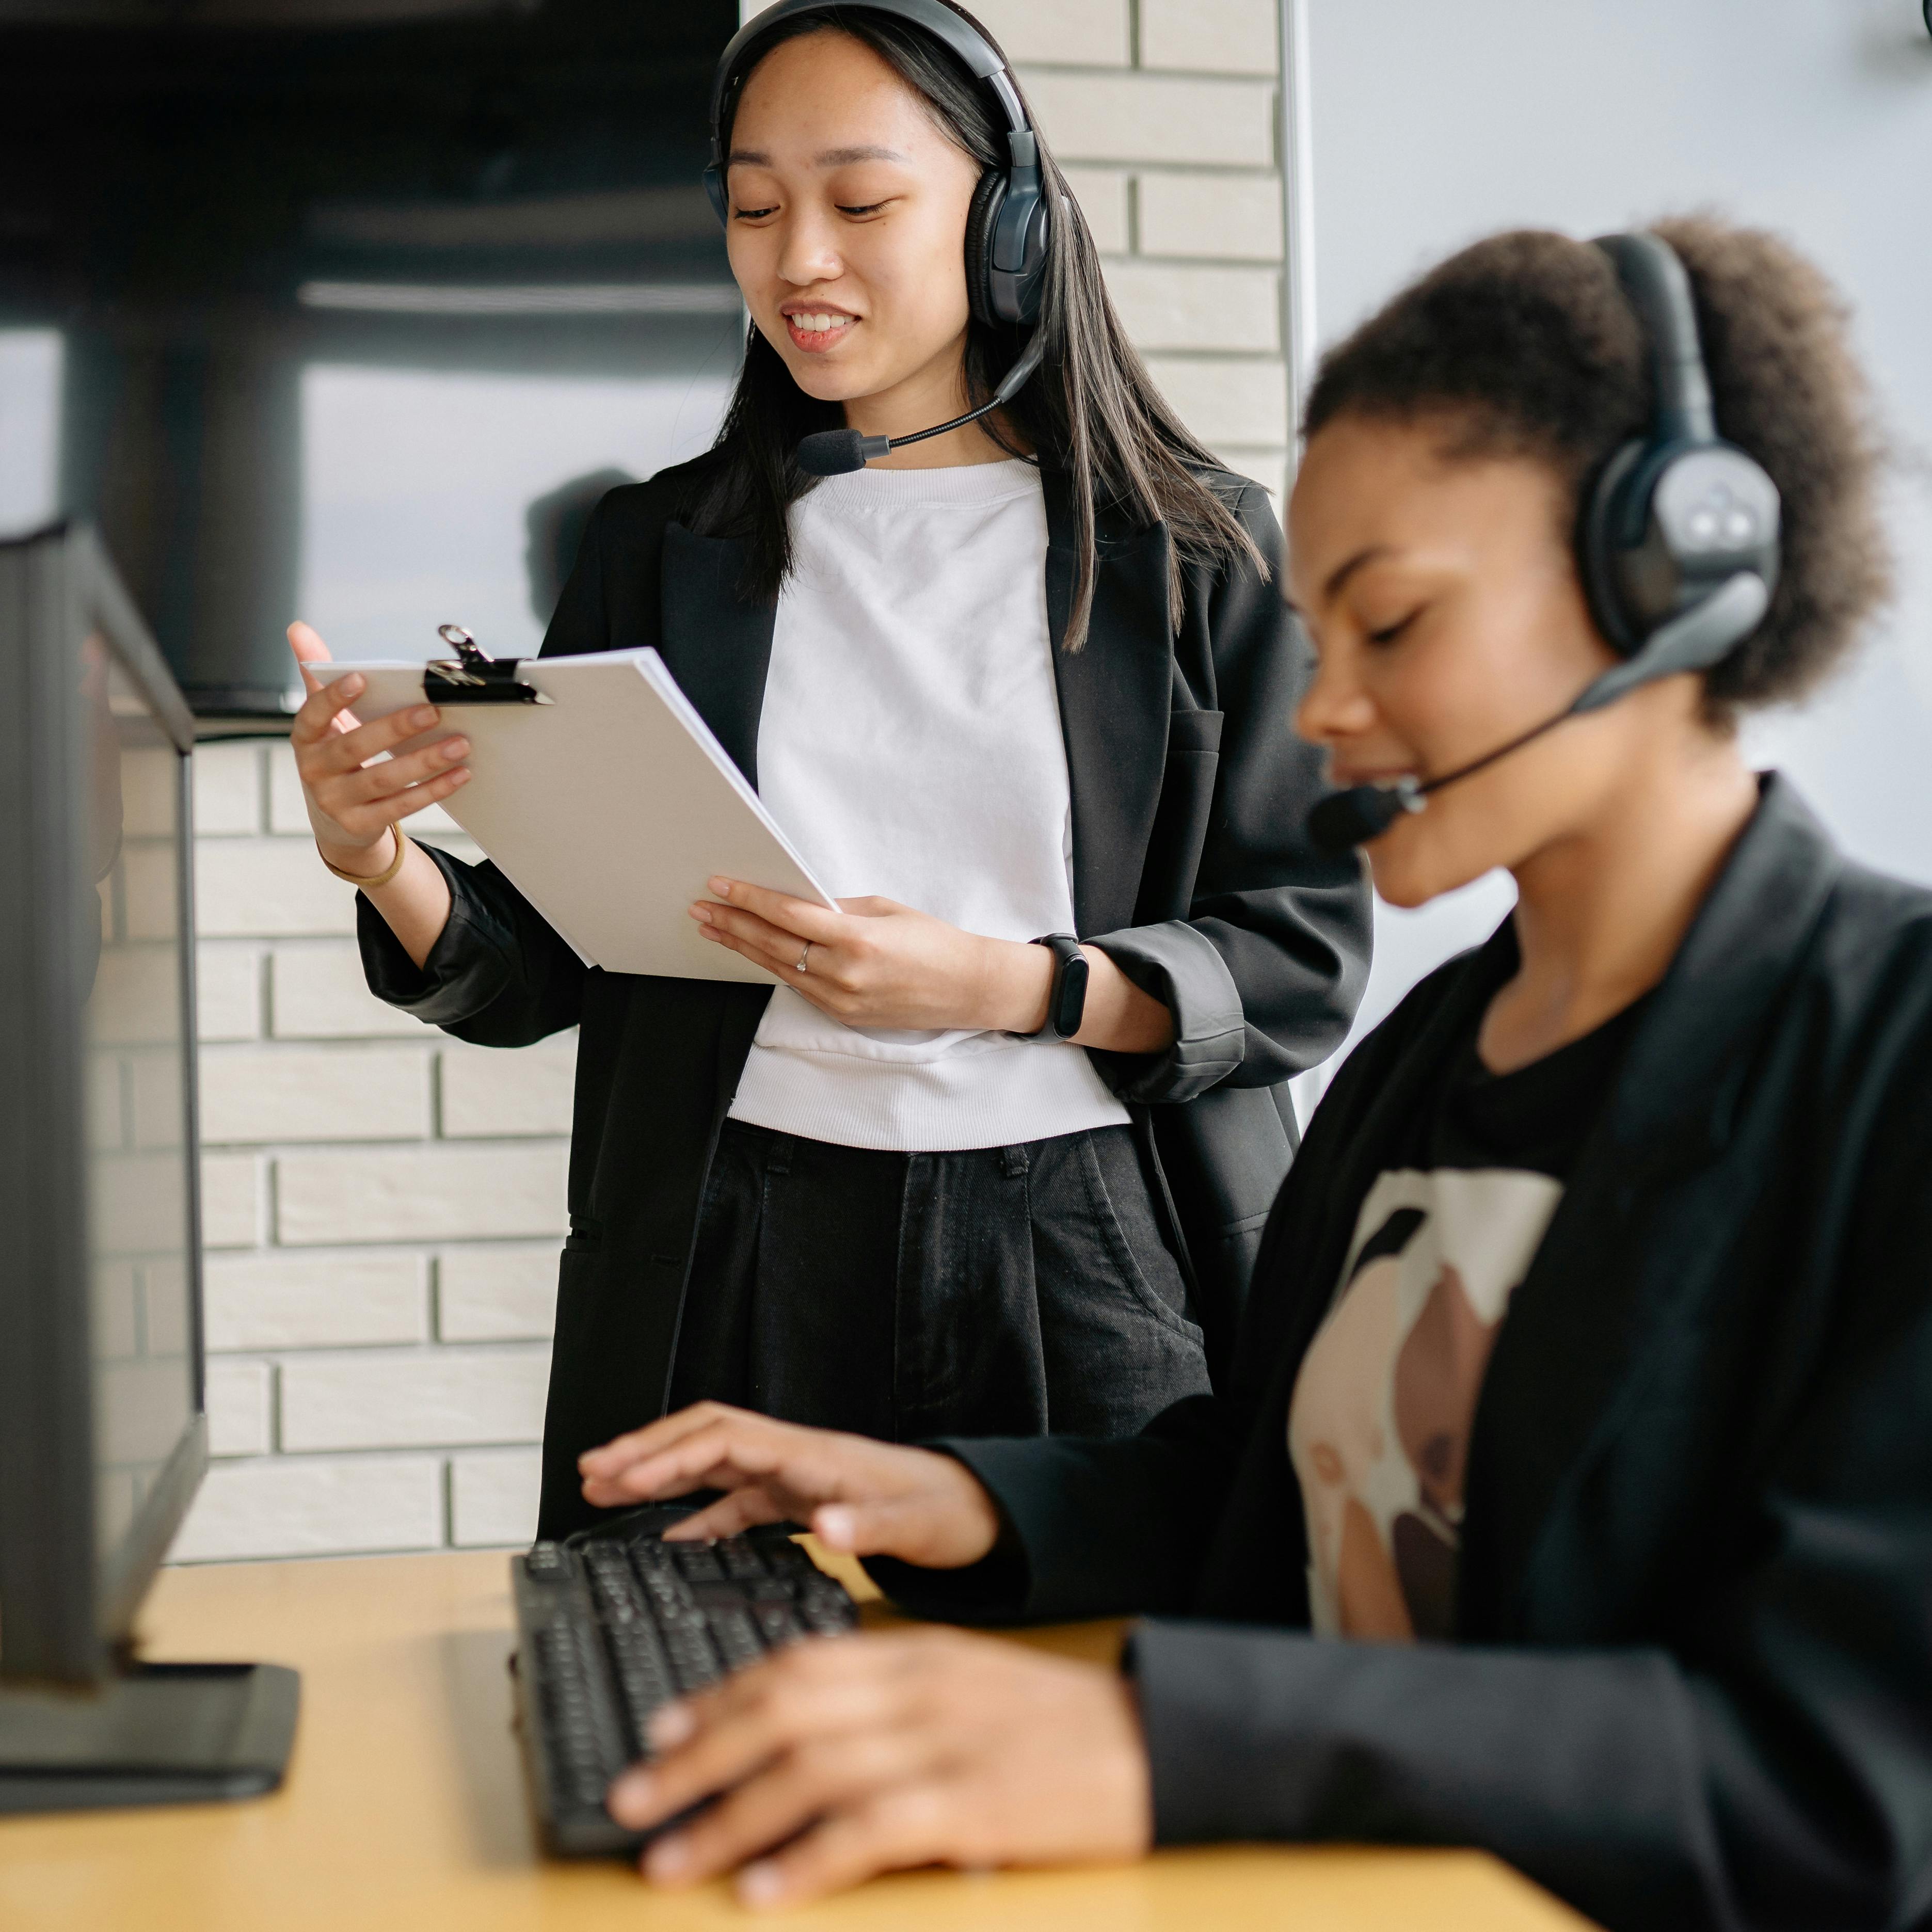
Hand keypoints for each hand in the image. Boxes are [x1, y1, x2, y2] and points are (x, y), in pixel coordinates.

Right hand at [287, 621, 472, 876]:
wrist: (335, 818)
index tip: (360, 678)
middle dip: (395, 729)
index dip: (334, 698)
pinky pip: (401, 806)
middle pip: (355, 748)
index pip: (313, 715)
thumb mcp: (325, 719)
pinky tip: (459, 774)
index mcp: (306, 738)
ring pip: (383, 780)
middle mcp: (314, 771)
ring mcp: (335, 801)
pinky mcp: (360, 824)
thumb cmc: (336, 756)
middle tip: (433, 712)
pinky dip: (433, 790)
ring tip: (459, 744)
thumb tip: (299, 629)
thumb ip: (318, 675)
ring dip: (424, 761)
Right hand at [577, 1402, 1001, 1568]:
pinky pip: (735, 1502)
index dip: (673, 1454)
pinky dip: (697, 1517)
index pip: (727, 1439)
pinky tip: (668, 1540)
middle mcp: (798, 1457)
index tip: (626, 1476)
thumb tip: (825, 1529)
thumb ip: (868, 1528)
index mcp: (815, 1456)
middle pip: (706, 1437)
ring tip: (604, 1489)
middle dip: (646, 1449)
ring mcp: (796, 1477)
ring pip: (712, 1464)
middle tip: (590, 1470)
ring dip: (659, 1474)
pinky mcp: (802, 1501)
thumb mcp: (915, 1525)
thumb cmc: (952, 1513)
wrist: (985, 1513)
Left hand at [608, 1630, 1151, 1907]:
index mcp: (915, 1654)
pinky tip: (766, 1890)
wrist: (1154, 1738)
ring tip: (671, 1860)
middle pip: (781, 1711)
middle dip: (696, 1758)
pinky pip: (871, 1830)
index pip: (792, 1665)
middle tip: (632, 1799)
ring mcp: (943, 1742)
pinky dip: (811, 1860)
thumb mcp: (968, 1686)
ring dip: (728, 1818)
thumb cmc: (1058, 1724)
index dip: (717, 1699)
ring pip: (808, 1770)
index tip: (662, 1733)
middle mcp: (917, 1687)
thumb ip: (893, 1697)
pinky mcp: (972, 1802)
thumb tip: (807, 1735)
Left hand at [689, 877, 1049, 1032]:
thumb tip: (797, 901)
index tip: (720, 886)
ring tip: (715, 929)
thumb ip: (837, 908)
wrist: (967, 988)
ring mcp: (840, 1000)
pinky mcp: (843, 1015)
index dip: (749, 899)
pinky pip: (799, 986)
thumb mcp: (885, 910)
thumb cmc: (933, 941)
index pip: (787, 915)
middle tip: (701, 908)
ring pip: (779, 968)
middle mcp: (843, 974)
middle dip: (732, 924)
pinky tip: (754, 952)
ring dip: (743, 947)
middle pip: (772, 945)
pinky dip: (774, 966)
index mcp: (856, 940)